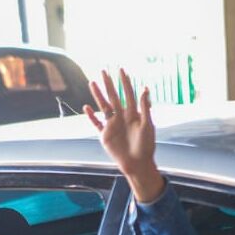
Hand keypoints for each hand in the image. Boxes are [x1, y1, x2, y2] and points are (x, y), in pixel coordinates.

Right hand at [84, 69, 162, 200]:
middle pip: (113, 97)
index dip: (125, 82)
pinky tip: (86, 107)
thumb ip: (145, 107)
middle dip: (109, 84)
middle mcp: (122, 117)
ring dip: (97, 95)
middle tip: (103, 71)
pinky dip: (91, 116)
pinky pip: (96, 123)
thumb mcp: (148, 126)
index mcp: (133, 114)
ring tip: (92, 82)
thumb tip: (145, 88)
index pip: (128, 94)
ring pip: (103, 106)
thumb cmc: (146, 146)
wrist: (138, 164)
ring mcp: (113, 125)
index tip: (121, 70)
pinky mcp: (105, 135)